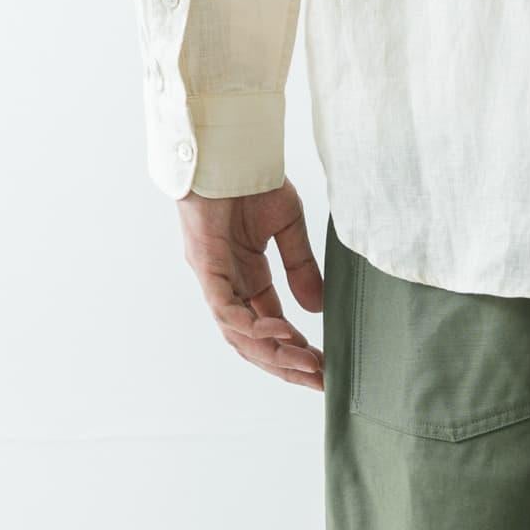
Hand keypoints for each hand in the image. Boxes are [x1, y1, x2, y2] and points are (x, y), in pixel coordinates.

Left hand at [177, 180, 324, 389]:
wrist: (228, 148)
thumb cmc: (252, 179)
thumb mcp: (288, 227)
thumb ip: (301, 268)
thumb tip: (316, 309)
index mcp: (246, 277)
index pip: (271, 328)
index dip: (296, 351)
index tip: (324, 368)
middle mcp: (227, 285)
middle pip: (256, 343)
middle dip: (288, 365)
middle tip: (319, 381)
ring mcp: (214, 278)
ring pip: (241, 336)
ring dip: (275, 355)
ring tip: (307, 365)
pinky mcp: (206, 266)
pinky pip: (228, 310)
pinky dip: (254, 327)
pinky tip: (282, 333)